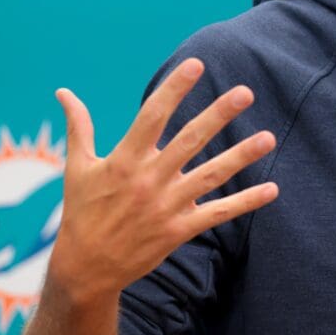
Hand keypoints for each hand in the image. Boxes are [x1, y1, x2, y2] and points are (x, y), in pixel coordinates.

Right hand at [47, 57, 278, 305]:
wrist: (85, 269)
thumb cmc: (82, 212)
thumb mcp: (77, 168)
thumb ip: (79, 127)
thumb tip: (63, 92)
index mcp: (124, 160)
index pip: (152, 116)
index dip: (174, 90)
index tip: (195, 64)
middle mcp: (148, 180)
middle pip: (189, 141)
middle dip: (218, 115)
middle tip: (244, 92)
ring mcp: (166, 206)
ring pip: (211, 176)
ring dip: (242, 157)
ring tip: (269, 138)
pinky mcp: (179, 230)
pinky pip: (218, 213)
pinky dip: (246, 202)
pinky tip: (272, 189)